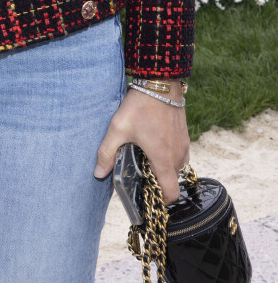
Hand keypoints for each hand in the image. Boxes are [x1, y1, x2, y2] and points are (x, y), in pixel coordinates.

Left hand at [94, 85, 189, 203]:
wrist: (161, 83)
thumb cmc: (141, 106)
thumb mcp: (118, 128)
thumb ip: (107, 152)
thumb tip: (98, 174)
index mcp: (163, 159)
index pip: (171, 193)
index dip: (160, 199)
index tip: (146, 193)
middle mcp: (178, 155)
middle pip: (171, 180)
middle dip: (158, 180)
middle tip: (139, 172)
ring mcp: (184, 144)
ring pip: (177, 167)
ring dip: (164, 167)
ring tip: (145, 156)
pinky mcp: (185, 135)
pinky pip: (179, 154)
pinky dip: (169, 155)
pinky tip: (153, 143)